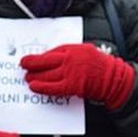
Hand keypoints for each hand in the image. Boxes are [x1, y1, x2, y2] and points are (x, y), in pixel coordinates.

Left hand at [20, 43, 134, 109]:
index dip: (37, 57)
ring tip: (27, 78)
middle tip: (23, 66)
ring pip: (46, 75)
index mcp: (72, 49)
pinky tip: (34, 87)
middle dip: (31, 64)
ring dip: (34, 76)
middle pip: (45, 61)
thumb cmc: (99, 65)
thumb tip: (49, 58)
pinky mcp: (72, 86)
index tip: (28, 59)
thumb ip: (68, 54)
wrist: (114, 78)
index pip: (50, 52)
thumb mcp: (84, 51)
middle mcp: (69, 59)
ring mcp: (70, 73)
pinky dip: (42, 87)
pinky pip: (53, 87)